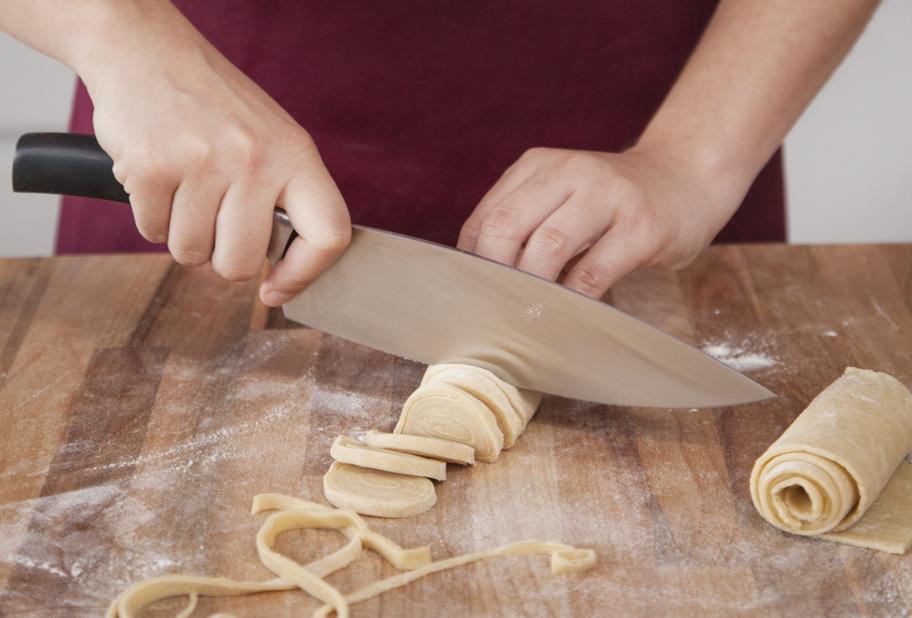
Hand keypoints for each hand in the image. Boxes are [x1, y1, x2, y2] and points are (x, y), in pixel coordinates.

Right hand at [81, 3, 349, 306]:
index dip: (305, 275)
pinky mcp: (152, 167)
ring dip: (181, 233)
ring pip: (191, 253)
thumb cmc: (213, 104)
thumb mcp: (272, 138)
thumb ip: (286, 198)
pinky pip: (151, 232)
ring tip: (184, 186)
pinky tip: (158, 177)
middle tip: (213, 218)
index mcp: (297, 154)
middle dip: (221, 256)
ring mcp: (204, 162)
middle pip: (241, 264)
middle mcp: (256, 158)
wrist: (145, 50)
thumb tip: (286, 274)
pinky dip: (151, 215)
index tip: (276, 288)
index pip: (328, 235)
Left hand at [458, 147, 744, 298]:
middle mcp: (570, 172)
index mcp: (539, 166)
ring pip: (548, 246)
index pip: (487, 216)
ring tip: (527, 314)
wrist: (688, 177)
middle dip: (495, 275)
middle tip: (495, 309)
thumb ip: (526, 224)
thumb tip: (482, 281)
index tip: (472, 297)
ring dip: (531, 288)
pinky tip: (567, 313)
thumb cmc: (614, 202)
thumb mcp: (563, 197)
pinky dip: (573, 299)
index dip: (472, 262)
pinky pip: (594, 271)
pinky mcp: (642, 226)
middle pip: (507, 226)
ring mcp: (608, 195)